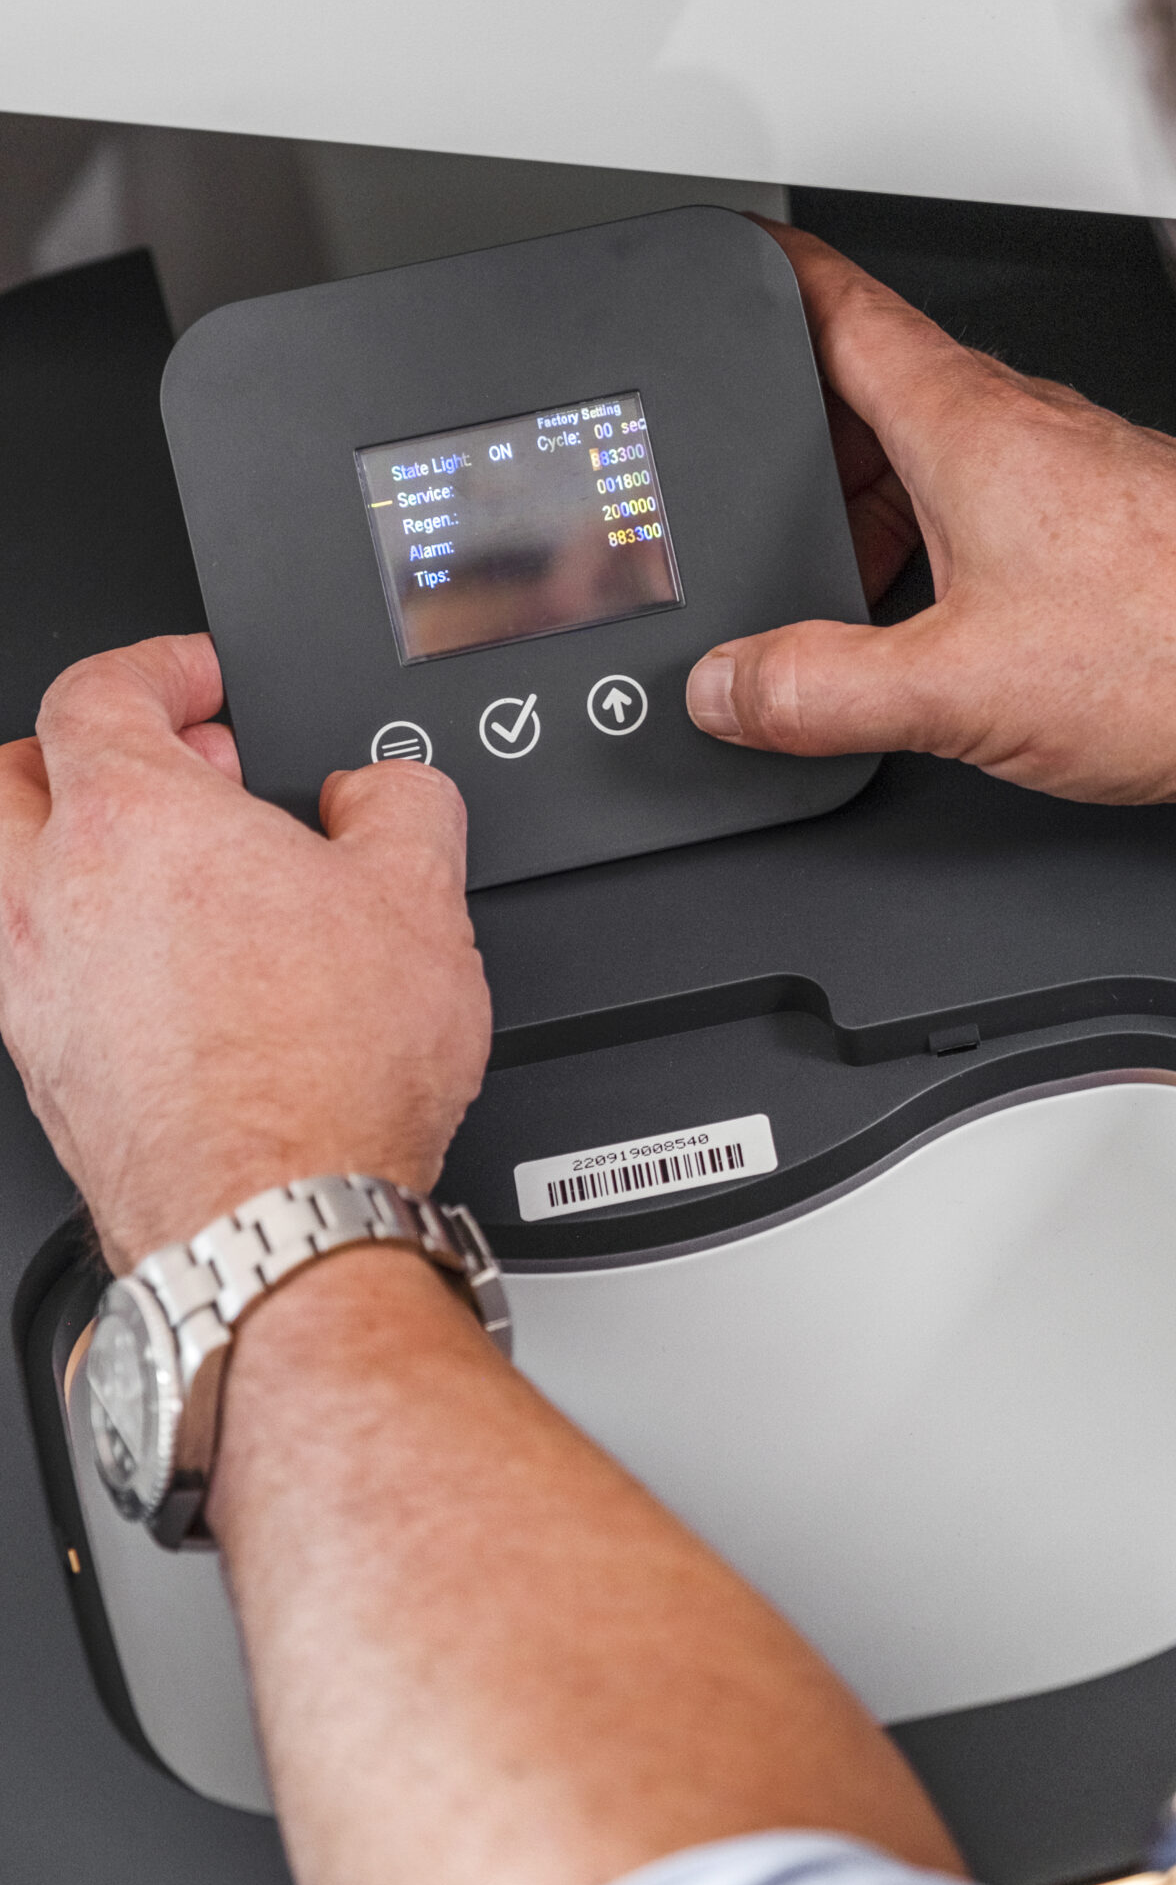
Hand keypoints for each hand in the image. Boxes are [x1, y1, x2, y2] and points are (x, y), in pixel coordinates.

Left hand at [0, 634, 490, 1268]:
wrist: (276, 1218)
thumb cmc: (329, 1073)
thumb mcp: (425, 897)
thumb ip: (402, 803)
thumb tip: (383, 792)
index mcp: (134, 820)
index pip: (96, 693)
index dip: (155, 666)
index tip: (200, 681)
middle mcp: (53, 898)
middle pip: (7, 776)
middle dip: (73, 749)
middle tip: (160, 759)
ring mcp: (35, 991)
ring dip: (62, 849)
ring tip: (153, 865)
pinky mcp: (45, 1072)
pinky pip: (30, 971)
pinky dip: (79, 944)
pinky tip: (159, 971)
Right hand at [688, 225, 1175, 908]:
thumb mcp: (957, 688)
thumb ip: (821, 690)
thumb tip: (728, 688)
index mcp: (972, 420)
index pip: (839, 302)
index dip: (767, 270)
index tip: (723, 254)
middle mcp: (1033, 430)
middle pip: (880, 396)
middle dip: (806, 446)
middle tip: (756, 505)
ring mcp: (1085, 483)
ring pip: (947, 467)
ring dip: (885, 516)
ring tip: (845, 603)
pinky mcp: (1126, 549)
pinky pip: (1006, 529)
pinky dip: (954, 563)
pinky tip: (953, 642)